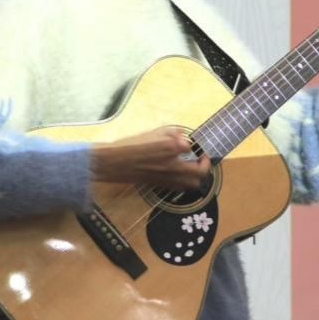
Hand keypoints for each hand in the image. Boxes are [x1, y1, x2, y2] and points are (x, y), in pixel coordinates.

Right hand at [91, 127, 211, 189]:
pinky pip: (180, 186)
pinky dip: (185, 181)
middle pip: (199, 173)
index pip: (192, 147)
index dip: (194, 144)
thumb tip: (183, 138)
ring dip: (196, 176)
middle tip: (200, 158)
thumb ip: (172, 134)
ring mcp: (167, 178)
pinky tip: (178, 172)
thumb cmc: (132, 146)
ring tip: (191, 166)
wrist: (114, 163)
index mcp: (171, 149)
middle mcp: (172, 166)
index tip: (194, 143)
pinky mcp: (160, 184)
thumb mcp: (153, 133)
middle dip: (203, 165)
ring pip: (191, 184)